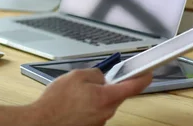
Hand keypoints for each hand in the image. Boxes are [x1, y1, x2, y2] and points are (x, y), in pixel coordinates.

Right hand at [29, 68, 151, 125]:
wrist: (44, 120)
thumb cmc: (57, 101)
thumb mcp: (76, 76)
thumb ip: (95, 73)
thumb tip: (102, 76)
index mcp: (106, 96)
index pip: (133, 86)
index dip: (142, 77)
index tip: (147, 73)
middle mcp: (107, 111)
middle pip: (116, 95)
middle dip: (106, 86)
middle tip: (90, 81)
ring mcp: (100, 120)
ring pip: (103, 103)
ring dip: (93, 97)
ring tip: (74, 95)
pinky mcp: (92, 125)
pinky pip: (94, 111)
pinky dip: (86, 106)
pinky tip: (72, 104)